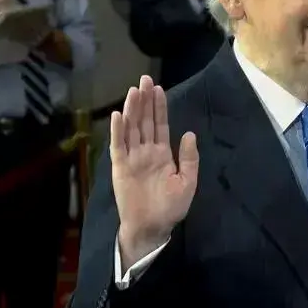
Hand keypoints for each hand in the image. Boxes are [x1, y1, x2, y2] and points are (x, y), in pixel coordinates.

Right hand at [112, 75, 198, 265]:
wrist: (153, 227)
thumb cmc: (171, 207)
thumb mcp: (188, 181)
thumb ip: (189, 157)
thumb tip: (190, 133)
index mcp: (162, 154)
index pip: (160, 125)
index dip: (159, 107)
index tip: (158, 88)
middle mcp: (146, 152)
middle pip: (145, 121)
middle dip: (145, 101)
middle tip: (144, 79)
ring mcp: (132, 158)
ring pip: (132, 128)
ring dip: (132, 110)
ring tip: (134, 90)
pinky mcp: (120, 167)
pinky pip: (119, 146)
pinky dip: (118, 131)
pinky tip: (119, 115)